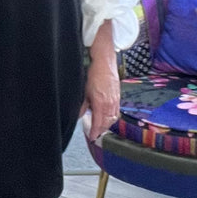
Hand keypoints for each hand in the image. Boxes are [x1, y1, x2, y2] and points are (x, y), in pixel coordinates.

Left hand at [79, 20, 119, 140]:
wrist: (104, 61)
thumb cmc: (94, 74)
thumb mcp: (84, 91)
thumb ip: (82, 105)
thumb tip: (78, 115)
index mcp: (101, 103)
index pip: (98, 122)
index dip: (95, 131)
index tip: (91, 136)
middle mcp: (110, 103)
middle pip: (106, 122)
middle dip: (101, 129)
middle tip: (94, 134)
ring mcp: (115, 100)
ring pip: (112, 117)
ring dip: (106, 124)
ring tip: (100, 128)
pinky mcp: (118, 96)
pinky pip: (116, 111)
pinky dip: (112, 117)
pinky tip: (107, 117)